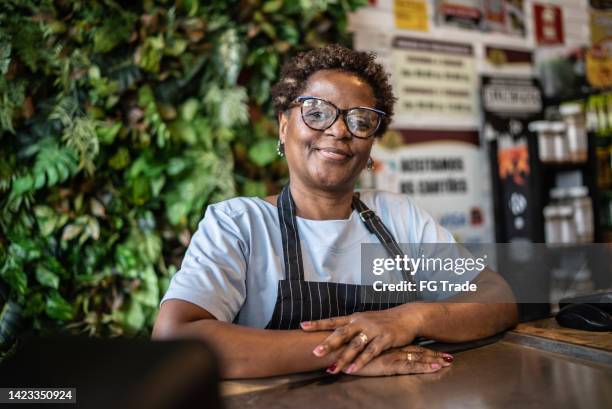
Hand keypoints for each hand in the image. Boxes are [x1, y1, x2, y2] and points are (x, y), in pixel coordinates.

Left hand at [300, 307, 420, 373]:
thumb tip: (332, 335)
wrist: (407, 317)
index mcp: (354, 318)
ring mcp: (373, 330)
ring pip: (355, 345)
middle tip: (315, 353)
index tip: (302, 326)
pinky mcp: (385, 338)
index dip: (318, 323)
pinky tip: (352, 369)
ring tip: (332, 369)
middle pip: (342, 333)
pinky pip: (371, 352)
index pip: (333, 320)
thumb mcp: (365, 320)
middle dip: (328, 344)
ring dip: (343, 358)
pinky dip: (360, 362)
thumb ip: (351, 327)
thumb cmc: (383, 321)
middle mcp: (361, 322)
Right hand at [345, 345, 452, 376]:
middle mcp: (391, 347)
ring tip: (448, 362)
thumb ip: (365, 348)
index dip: (423, 349)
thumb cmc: (344, 348)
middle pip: (417, 350)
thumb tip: (368, 351)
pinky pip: (411, 365)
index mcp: (385, 343)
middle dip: (433, 354)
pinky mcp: (390, 363)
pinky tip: (436, 368)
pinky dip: (424, 366)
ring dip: (433, 359)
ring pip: (417, 357)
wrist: (338, 349)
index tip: (436, 351)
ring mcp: (392, 355)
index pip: (408, 346)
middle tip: (448, 357)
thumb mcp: (356, 347)